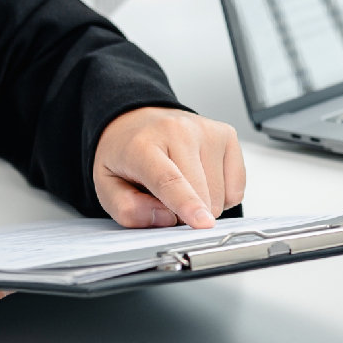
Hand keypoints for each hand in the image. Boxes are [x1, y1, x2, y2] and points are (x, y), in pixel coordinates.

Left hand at [93, 107, 245, 228]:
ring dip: (204, 204)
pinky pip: (236, 188)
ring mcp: (207, 131)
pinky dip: (221, 195)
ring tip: (183, 185)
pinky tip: (202, 179)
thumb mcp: (107, 187)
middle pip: (201, 193)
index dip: (187, 204)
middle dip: (188, 214)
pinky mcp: (227, 135)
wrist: (139, 120)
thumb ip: (128, 210)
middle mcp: (179, 131)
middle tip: (166, 200)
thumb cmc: (126, 154)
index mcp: (143, 145)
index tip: (203, 222)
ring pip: (220, 195)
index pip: (169, 179)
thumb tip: (166, 218)